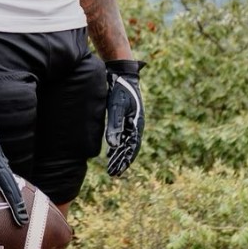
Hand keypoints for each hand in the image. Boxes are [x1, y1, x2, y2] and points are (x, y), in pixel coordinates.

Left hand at [104, 59, 143, 175]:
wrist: (122, 74)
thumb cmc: (120, 89)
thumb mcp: (116, 107)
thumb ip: (114, 125)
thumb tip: (113, 145)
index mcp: (137, 123)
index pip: (132, 147)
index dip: (126, 159)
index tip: (118, 170)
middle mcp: (135, 124)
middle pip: (129, 147)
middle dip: (121, 161)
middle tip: (113, 174)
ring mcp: (131, 122)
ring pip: (125, 143)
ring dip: (119, 155)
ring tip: (112, 167)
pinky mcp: (124, 118)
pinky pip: (122, 136)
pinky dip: (116, 146)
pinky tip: (110, 153)